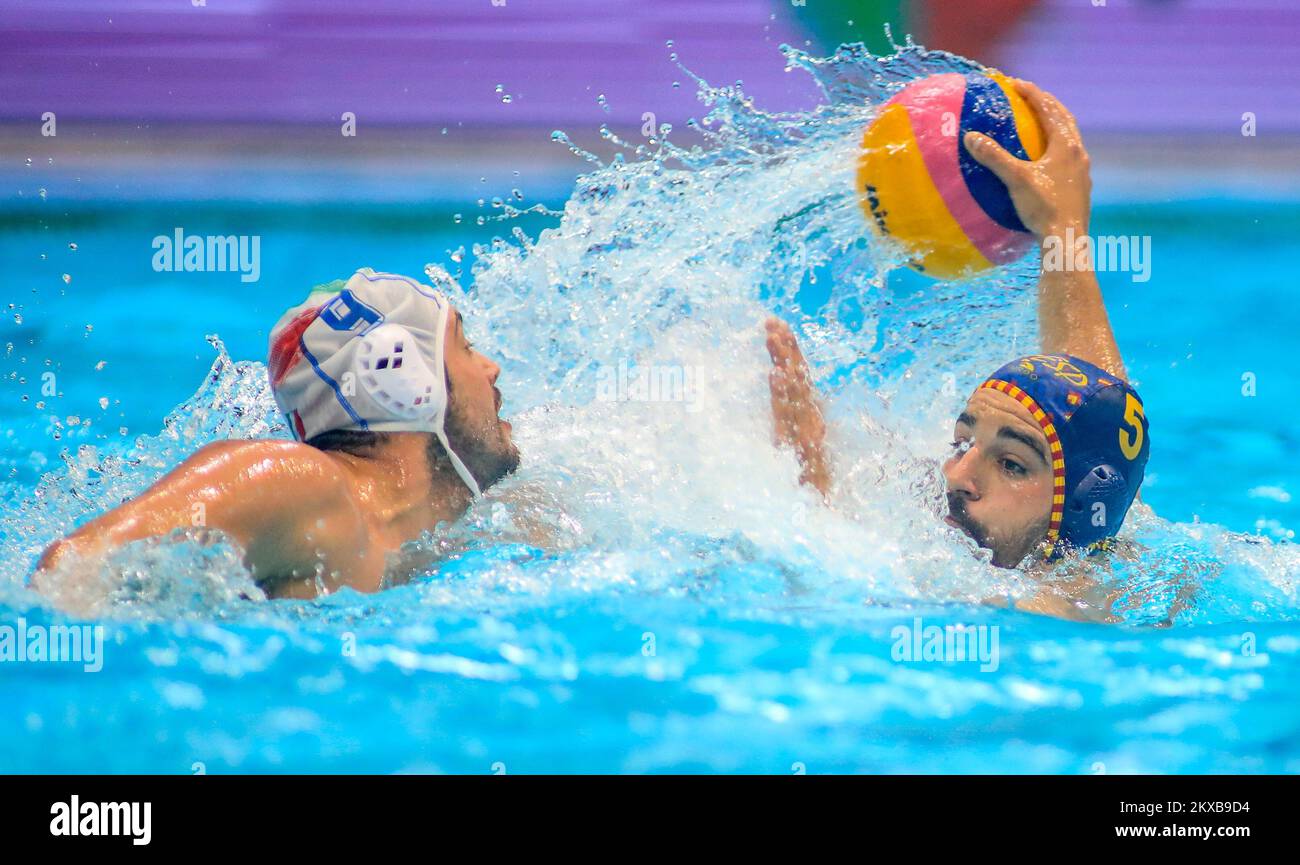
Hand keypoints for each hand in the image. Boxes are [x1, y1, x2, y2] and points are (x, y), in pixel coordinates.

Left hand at [765, 317, 829, 496]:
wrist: (817, 525)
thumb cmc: (799, 491)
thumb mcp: (785, 455)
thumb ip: (781, 431)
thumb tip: (768, 409)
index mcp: (805, 421)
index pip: (797, 379)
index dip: (787, 351)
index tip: (773, 325)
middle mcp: (809, 424)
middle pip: (799, 379)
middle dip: (786, 348)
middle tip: (771, 321)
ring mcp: (808, 436)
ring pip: (797, 392)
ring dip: (785, 361)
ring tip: (773, 337)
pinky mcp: (805, 451)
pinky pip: (793, 417)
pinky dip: (785, 393)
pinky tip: (776, 374)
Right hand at [963, 79, 1091, 239]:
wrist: (1066, 240)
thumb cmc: (1044, 208)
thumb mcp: (1016, 180)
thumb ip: (994, 157)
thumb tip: (971, 137)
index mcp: (1067, 145)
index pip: (1049, 109)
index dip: (1032, 93)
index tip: (1014, 83)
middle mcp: (1079, 154)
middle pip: (1063, 118)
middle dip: (1046, 104)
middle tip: (1027, 96)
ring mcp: (1081, 171)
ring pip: (1068, 138)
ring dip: (1053, 126)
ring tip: (1036, 123)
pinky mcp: (1079, 188)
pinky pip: (1066, 158)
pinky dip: (1053, 149)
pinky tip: (1041, 160)